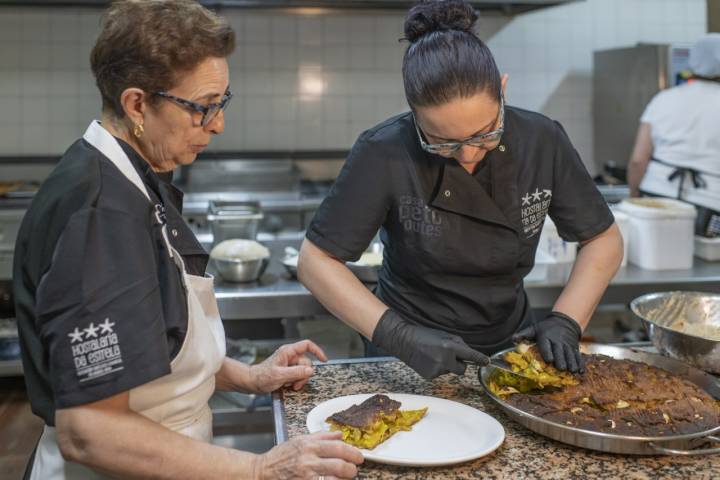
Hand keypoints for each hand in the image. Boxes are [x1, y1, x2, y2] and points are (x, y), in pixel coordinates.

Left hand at [251, 340, 327, 392]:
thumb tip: (310, 370)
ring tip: (290, 386)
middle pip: (307, 362)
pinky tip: (287, 385)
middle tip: (296, 384)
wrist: (252, 383)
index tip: (323, 360)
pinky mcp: (287, 371)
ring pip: (303, 371)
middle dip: (304, 375)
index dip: (317, 351)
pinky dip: (295, 382)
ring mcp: (289, 364)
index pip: (307, 345)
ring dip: (299, 380)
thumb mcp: (279, 375)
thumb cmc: (261, 377)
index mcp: (288, 352)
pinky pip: (298, 376)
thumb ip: (296, 372)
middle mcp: (290, 356)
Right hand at [253, 431, 362, 479]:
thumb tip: (340, 434)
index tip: (359, 457)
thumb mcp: (299, 440)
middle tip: (353, 470)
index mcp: (308, 446)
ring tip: (345, 478)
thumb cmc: (281, 456)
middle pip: (339, 465)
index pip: (337, 447)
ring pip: (334, 479)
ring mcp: (306, 476)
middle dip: (351, 469)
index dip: (352, 452)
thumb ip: (321, 437)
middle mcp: (308, 461)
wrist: (262, 472)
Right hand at [372, 309, 486, 378]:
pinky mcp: (430, 376)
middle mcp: (445, 360)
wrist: (404, 341)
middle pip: (462, 369)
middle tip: (449, 356)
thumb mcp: (444, 334)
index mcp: (450, 347)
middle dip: (459, 364)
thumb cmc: (424, 334)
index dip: (480, 359)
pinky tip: (428, 361)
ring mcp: (437, 370)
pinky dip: (436, 369)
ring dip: (446, 365)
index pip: (471, 355)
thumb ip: (457, 344)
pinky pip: (439, 374)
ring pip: (450, 371)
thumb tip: (467, 353)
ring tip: (433, 355)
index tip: (487, 362)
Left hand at [512, 312, 583, 372]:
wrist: (564, 321)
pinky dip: (579, 364)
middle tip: (561, 368)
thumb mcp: (534, 329)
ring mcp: (567, 345)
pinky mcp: (575, 347)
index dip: (548, 352)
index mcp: (546, 337)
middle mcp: (557, 341)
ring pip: (570, 355)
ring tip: (572, 371)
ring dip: (571, 363)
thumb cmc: (546, 328)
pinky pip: (578, 356)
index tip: (549, 360)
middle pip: (560, 351)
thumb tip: (513, 339)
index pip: (546, 345)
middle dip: (561, 360)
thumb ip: (524, 334)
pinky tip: (580, 372)